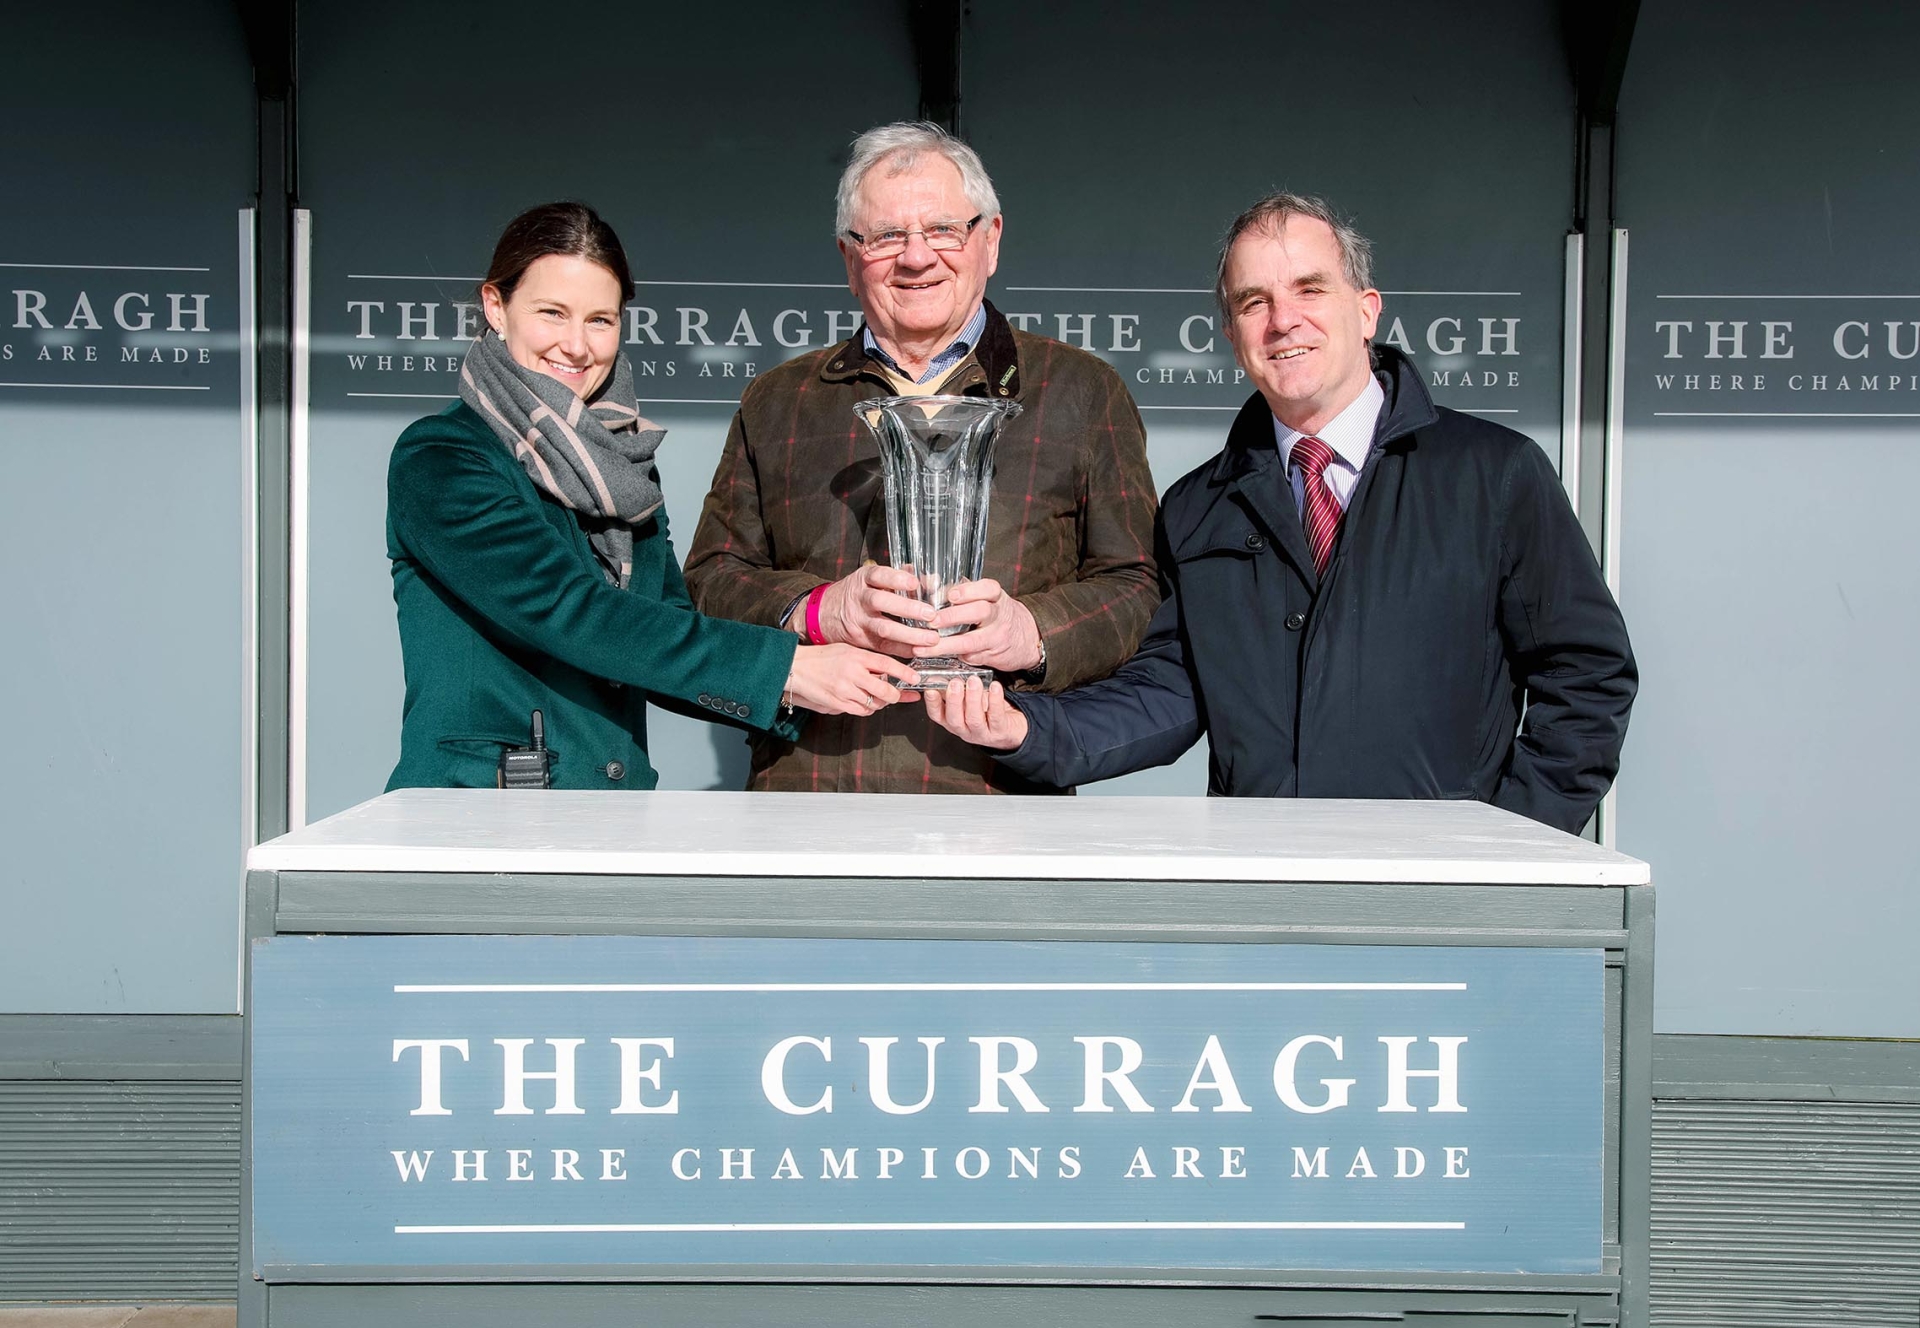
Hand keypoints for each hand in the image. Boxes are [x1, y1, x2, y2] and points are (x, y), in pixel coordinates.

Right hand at [785, 644, 915, 716]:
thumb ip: (866, 659)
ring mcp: (845, 690)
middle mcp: (852, 673)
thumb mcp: (846, 650)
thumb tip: (888, 668)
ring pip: (875, 703)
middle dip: (896, 694)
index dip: (904, 673)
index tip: (915, 678)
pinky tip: (866, 702)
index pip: (887, 664)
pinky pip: (862, 710)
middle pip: (885, 690)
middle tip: (899, 693)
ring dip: (881, 702)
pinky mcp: (838, 703)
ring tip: (878, 696)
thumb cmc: (821, 657)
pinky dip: (868, 708)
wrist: (797, 668)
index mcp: (856, 656)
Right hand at [816, 565, 941, 657]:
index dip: (896, 578)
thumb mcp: (871, 579)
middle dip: (908, 608)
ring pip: (883, 628)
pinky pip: (883, 647)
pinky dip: (903, 650)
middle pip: (880, 602)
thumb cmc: (857, 594)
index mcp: (863, 579)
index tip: (914, 582)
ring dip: (909, 635)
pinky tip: (920, 651)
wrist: (824, 614)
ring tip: (931, 638)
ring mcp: (859, 621)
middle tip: (931, 614)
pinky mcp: (861, 640)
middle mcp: (859, 599)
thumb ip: (900, 577)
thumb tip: (931, 580)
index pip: (879, 575)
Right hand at [922, 675, 1028, 750]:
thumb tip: (944, 672)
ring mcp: (982, 733)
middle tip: (955, 683)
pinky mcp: (999, 732)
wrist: (1012, 727)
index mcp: (953, 721)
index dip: (932, 703)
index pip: (937, 715)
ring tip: (974, 682)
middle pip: (954, 719)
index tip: (931, 688)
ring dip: (972, 699)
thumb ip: (957, 690)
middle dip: (954, 700)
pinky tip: (995, 687)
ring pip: (974, 719)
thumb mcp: (968, 700)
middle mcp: (965, 730)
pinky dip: (995, 700)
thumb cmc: (988, 711)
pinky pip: (996, 717)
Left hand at [924, 579, 1042, 671]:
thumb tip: (928, 581)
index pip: (988, 588)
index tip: (951, 595)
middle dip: (953, 616)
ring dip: (946, 645)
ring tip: (923, 647)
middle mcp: (999, 616)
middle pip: (980, 612)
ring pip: (972, 642)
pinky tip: (935, 655)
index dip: (969, 590)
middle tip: (932, 620)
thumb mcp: (989, 599)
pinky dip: (953, 656)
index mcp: (997, 597)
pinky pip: (971, 657)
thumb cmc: (998, 614)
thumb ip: (963, 591)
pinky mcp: (992, 657)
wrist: (1029, 639)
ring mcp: (996, 637)